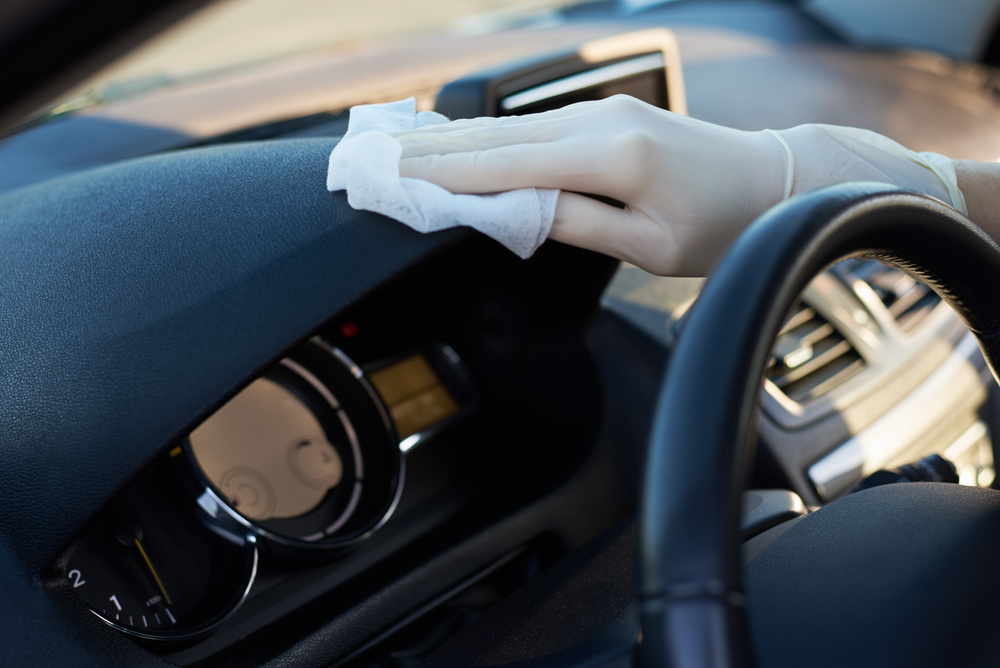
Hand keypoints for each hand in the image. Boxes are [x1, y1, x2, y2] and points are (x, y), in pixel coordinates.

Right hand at [394, 95, 787, 275]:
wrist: (774, 181)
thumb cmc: (721, 224)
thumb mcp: (648, 245)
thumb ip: (575, 222)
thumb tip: (513, 211)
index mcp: (612, 156)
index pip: (508, 165)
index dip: (447, 172)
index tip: (397, 177)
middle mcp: (602, 122)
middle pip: (498, 135)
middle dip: (433, 147)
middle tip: (375, 156)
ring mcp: (604, 112)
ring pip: (512, 125)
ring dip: (455, 137)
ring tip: (402, 144)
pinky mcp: (608, 115)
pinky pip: (534, 125)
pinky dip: (491, 135)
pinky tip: (463, 138)